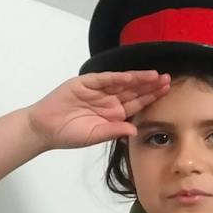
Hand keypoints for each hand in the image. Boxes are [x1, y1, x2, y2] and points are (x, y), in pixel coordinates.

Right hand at [24, 72, 170, 149]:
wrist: (44, 129)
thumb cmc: (69, 134)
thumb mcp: (95, 136)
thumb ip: (114, 131)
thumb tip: (134, 131)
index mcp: (114, 113)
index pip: (137, 103)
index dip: (151, 97)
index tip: (167, 92)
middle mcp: (109, 99)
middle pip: (134, 90)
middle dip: (150, 85)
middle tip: (168, 79)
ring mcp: (98, 90)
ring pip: (122, 82)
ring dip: (137, 79)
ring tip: (154, 76)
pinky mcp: (85, 83)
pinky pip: (103, 79)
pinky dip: (117, 78)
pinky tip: (130, 77)